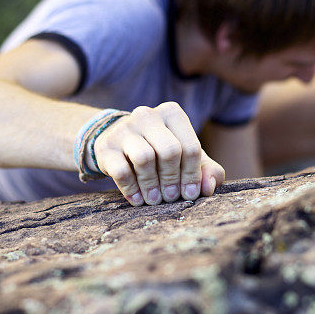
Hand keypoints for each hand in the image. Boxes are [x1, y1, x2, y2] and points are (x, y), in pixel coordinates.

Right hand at [91, 102, 224, 205]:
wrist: (118, 143)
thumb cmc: (160, 150)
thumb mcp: (186, 156)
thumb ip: (206, 169)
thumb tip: (209, 186)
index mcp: (172, 114)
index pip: (190, 146)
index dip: (193, 174)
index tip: (190, 193)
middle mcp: (147, 115)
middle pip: (169, 151)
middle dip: (173, 179)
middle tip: (171, 197)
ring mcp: (124, 129)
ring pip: (144, 158)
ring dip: (152, 185)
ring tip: (154, 199)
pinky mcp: (106, 147)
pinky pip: (121, 171)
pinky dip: (131, 189)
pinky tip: (137, 199)